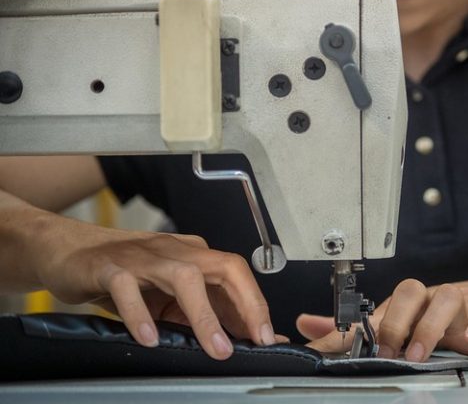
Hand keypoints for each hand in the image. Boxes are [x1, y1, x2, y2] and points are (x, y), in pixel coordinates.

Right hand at [34, 220, 281, 359]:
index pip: (237, 273)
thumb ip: (201, 314)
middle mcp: (175, 251)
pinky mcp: (110, 267)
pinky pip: (128, 287)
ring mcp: (144, 257)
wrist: (69, 253)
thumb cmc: (124, 276)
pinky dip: (141, 314)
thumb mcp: (168, 298)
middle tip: (254, 340)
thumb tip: (241, 339)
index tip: (267, 337)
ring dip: (204, 314)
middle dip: (245, 304)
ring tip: (215, 347)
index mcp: (194, 256)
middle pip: (222, 268)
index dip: (256, 304)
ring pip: (184, 277)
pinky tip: (150, 339)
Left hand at [298, 275, 467, 364]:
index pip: (381, 307)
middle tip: (388, 352)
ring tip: (420, 354)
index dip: (364, 327)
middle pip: (411, 290)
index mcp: (409, 304)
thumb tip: (308, 326)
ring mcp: (463, 304)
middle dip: (397, 322)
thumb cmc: (445, 318)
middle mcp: (431, 300)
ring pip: (447, 296)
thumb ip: (354, 330)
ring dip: (431, 326)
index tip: (352, 348)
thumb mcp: (400, 325)